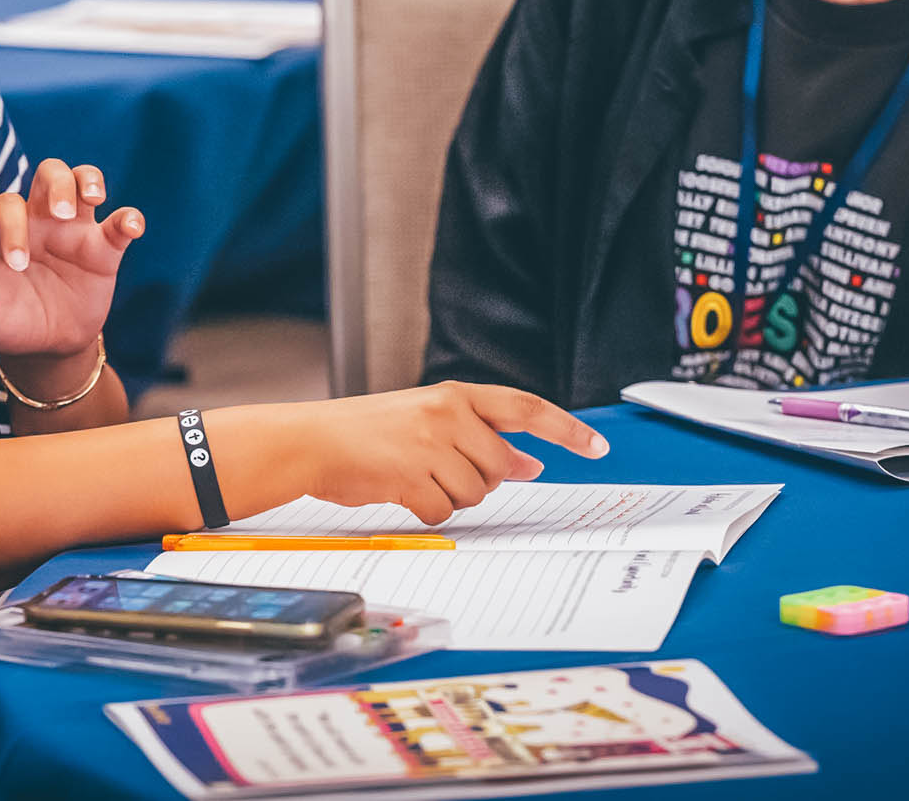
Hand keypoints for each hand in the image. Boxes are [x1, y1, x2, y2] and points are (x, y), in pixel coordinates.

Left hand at [0, 160, 142, 363]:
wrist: (48, 343)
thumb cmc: (14, 323)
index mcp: (7, 233)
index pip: (6, 208)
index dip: (12, 228)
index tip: (19, 266)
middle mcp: (42, 222)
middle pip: (48, 174)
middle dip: (56, 184)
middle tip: (62, 214)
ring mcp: (75, 231)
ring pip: (83, 180)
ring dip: (90, 180)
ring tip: (94, 198)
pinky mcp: (105, 249)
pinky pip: (120, 222)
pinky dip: (130, 219)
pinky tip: (131, 228)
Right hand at [278, 381, 608, 524]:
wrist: (311, 440)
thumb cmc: (367, 433)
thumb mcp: (428, 421)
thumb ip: (479, 438)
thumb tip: (529, 466)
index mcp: (454, 395)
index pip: (525, 409)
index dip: (565, 429)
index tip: (597, 446)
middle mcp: (446, 415)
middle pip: (500, 467)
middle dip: (480, 481)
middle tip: (439, 472)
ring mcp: (429, 446)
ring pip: (474, 493)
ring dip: (449, 497)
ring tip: (413, 477)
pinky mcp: (411, 477)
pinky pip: (444, 512)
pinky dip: (427, 511)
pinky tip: (401, 492)